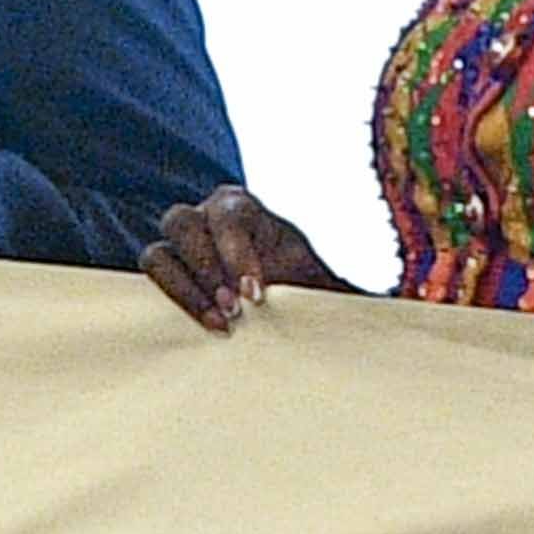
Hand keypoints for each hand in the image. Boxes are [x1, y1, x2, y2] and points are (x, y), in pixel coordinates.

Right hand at [142, 186, 355, 331]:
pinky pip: (154, 275)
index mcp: (241, 208)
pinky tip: (205, 325)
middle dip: (206, 267)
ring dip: (185, 288)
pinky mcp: (166, 272)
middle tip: (235, 310)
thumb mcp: (322, 283)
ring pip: (159, 252)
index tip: (257, 296)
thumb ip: (342, 288)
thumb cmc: (300, 290)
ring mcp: (179, 246)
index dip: (237, 251)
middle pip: (182, 222)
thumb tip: (379, 303)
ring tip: (220, 324)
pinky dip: (173, 298)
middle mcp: (205, 217)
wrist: (279, 310)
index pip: (228, 215)